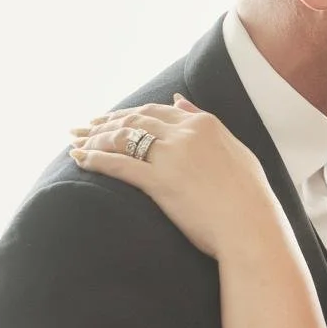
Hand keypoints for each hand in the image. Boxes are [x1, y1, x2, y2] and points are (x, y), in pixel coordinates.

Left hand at [68, 95, 276, 258]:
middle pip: (134, 120)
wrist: (251, 227)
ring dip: (94, 138)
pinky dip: (95, 159)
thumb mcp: (235, 149)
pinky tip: (79, 158)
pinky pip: (119, 165)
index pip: (157, 110)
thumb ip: (205, 122)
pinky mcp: (159, 182)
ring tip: (75, 141)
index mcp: (205, 124)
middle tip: (84, 127)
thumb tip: (179, 100)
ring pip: (122, 137)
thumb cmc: (250, 196)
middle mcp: (185, 134)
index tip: (111, 118)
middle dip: (104, 122)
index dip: (129, 113)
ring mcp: (171, 156)